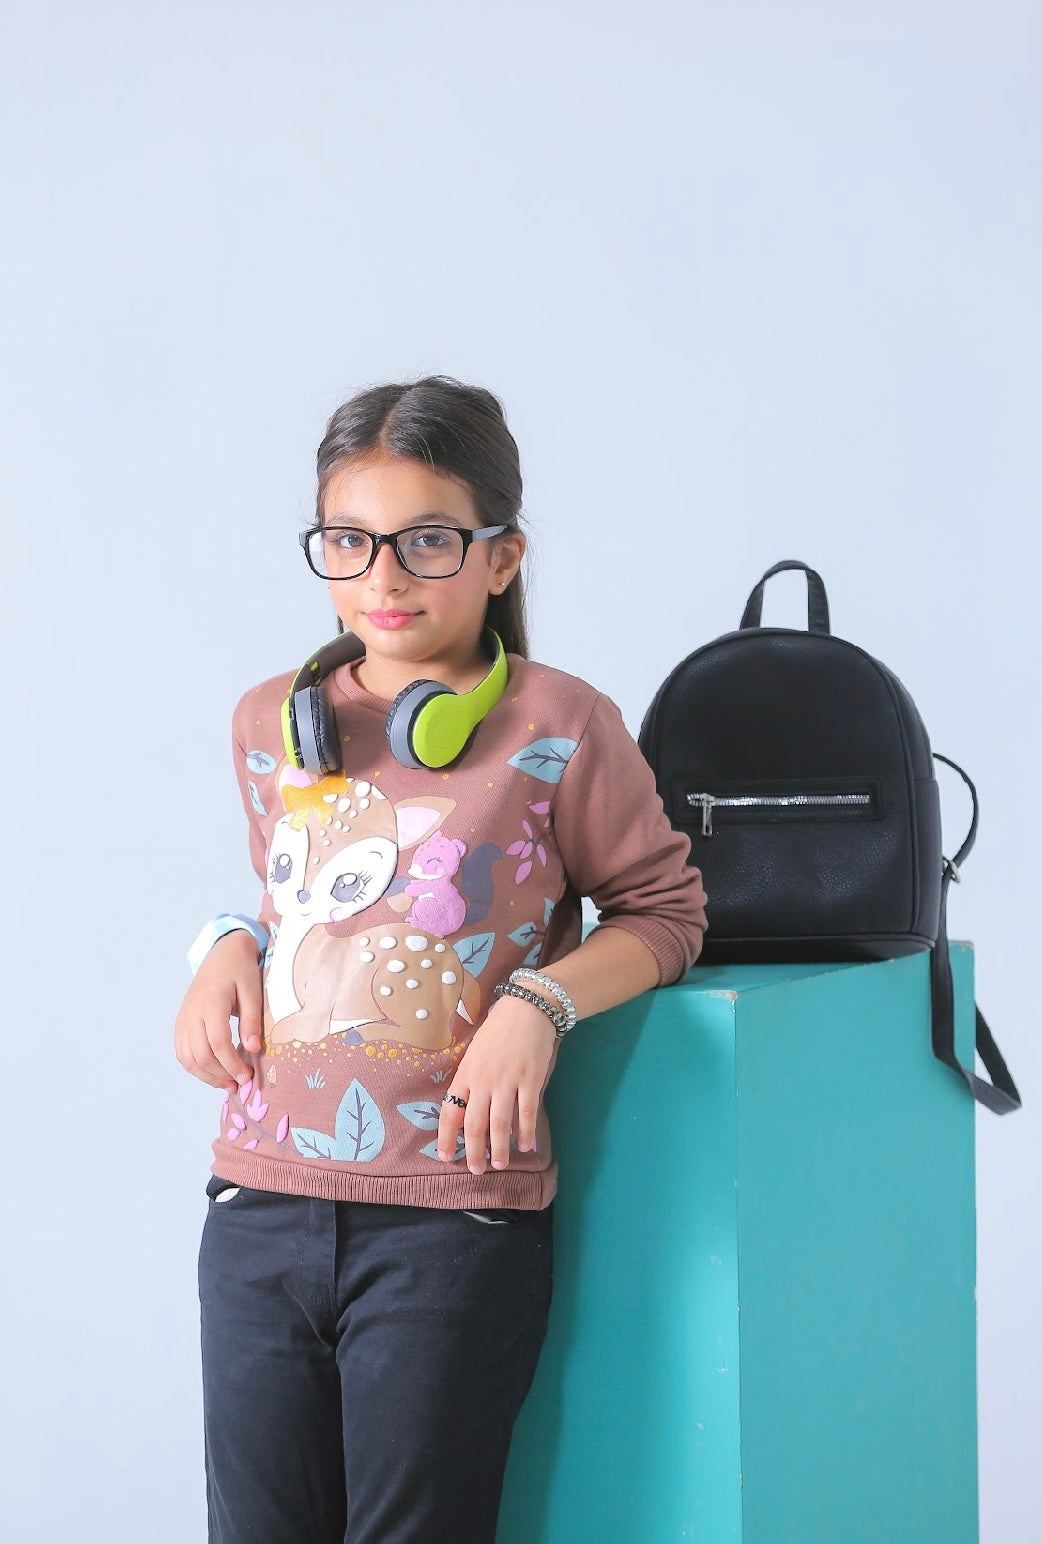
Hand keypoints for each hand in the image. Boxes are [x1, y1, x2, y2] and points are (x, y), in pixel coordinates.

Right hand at [174, 929, 263, 1093]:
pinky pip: (182, 1052)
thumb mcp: (253, 991)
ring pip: (187, 1058)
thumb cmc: (241, 971)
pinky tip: (213, 1072)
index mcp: (211, 1003)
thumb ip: (252, 1021)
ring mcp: (183, 1018)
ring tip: (228, 1083)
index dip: (232, 1064)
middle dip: (221, 1075)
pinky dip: (195, 1067)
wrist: (222, 954)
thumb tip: (253, 1049)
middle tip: (240, 1083)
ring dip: (206, 1075)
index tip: (247, 1076)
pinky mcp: (180, 1022)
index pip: (218, 1043)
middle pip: (200, 1055)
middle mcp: (191, 1013)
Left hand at [437, 995, 556, 1173]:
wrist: (527, 1008)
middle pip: (475, 1125)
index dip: (447, 1137)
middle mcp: (484, 1081)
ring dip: (499, 1149)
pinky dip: (526, 1133)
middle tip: (476, 1170)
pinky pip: (527, 1113)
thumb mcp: (474, 1051)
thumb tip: (467, 1108)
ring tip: (500, 1165)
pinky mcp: (530, 1080)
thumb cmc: (498, 1029)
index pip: (450, 1111)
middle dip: (474, 1152)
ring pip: (500, 1124)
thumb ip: (470, 1079)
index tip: (446, 1157)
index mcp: (466, 1073)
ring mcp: (508, 1081)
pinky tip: (526, 1146)